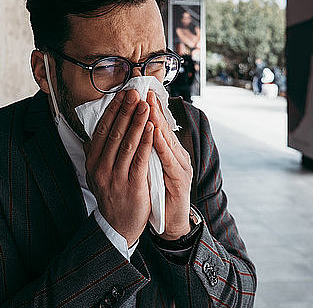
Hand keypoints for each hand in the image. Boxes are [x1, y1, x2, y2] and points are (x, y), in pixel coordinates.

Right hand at [84, 89, 153, 246]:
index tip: (122, 94)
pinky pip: (140, 159)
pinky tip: (152, 128)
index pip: (102, 130)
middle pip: (114, 133)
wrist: (118, 227)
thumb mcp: (99, 172)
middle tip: (134, 92)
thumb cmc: (113, 195)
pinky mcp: (132, 186)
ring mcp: (116, 178)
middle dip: (125, 110)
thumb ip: (100, 151)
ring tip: (145, 105)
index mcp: (92, 162)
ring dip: (137, 122)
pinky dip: (145, 141)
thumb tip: (101, 125)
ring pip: (127, 143)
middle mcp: (101, 168)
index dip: (113, 110)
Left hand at [147, 91, 192, 239]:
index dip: (149, 109)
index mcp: (169, 152)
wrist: (172, 222)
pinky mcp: (181, 180)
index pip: (157, 126)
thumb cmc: (159, 194)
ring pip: (168, 140)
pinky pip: (169, 160)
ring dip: (158, 120)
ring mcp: (181, 167)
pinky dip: (162, 145)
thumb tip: (131, 132)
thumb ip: (145, 151)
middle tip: (145, 90)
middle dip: (153, 108)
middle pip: (164, 128)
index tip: (138, 91)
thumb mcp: (150, 168)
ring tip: (149, 104)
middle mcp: (177, 155)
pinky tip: (156, 133)